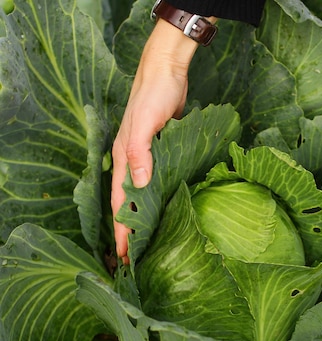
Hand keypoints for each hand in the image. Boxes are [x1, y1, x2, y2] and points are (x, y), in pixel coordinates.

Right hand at [111, 20, 198, 262]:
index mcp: (124, 159)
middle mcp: (134, 162)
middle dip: (133, 230)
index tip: (126, 256)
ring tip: (153, 239)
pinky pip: (160, 181)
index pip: (122, 203)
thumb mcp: (145, 124)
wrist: (167, 72)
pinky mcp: (164, 152)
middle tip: (139, 257)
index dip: (124, 230)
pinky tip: (169, 207)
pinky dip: (160, 197)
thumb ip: (141, 154)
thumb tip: (140, 187)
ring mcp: (149, 158)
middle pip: (131, 203)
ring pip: (145, 194)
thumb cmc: (154, 95)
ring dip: (146, 216)